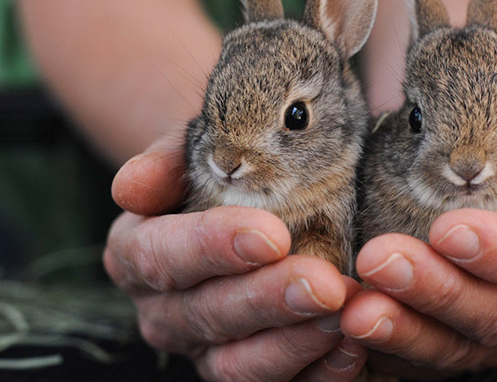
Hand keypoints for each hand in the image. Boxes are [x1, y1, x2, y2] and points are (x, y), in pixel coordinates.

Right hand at [104, 138, 366, 381]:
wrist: (251, 195)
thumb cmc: (225, 170)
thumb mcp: (196, 150)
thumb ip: (168, 160)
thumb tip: (131, 188)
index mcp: (138, 251)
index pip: (161, 255)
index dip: (213, 247)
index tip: (273, 235)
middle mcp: (164, 309)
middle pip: (207, 314)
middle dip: (268, 299)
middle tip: (324, 283)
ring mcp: (203, 349)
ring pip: (237, 365)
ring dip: (295, 342)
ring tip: (344, 314)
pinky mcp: (246, 372)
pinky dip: (318, 372)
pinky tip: (352, 348)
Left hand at [341, 119, 496, 379]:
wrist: (465, 211)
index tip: (449, 229)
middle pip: (495, 314)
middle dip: (437, 289)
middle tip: (380, 257)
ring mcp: (485, 341)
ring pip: (450, 349)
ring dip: (400, 328)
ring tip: (353, 305)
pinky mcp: (440, 356)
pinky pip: (411, 366)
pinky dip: (377, 349)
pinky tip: (339, 325)